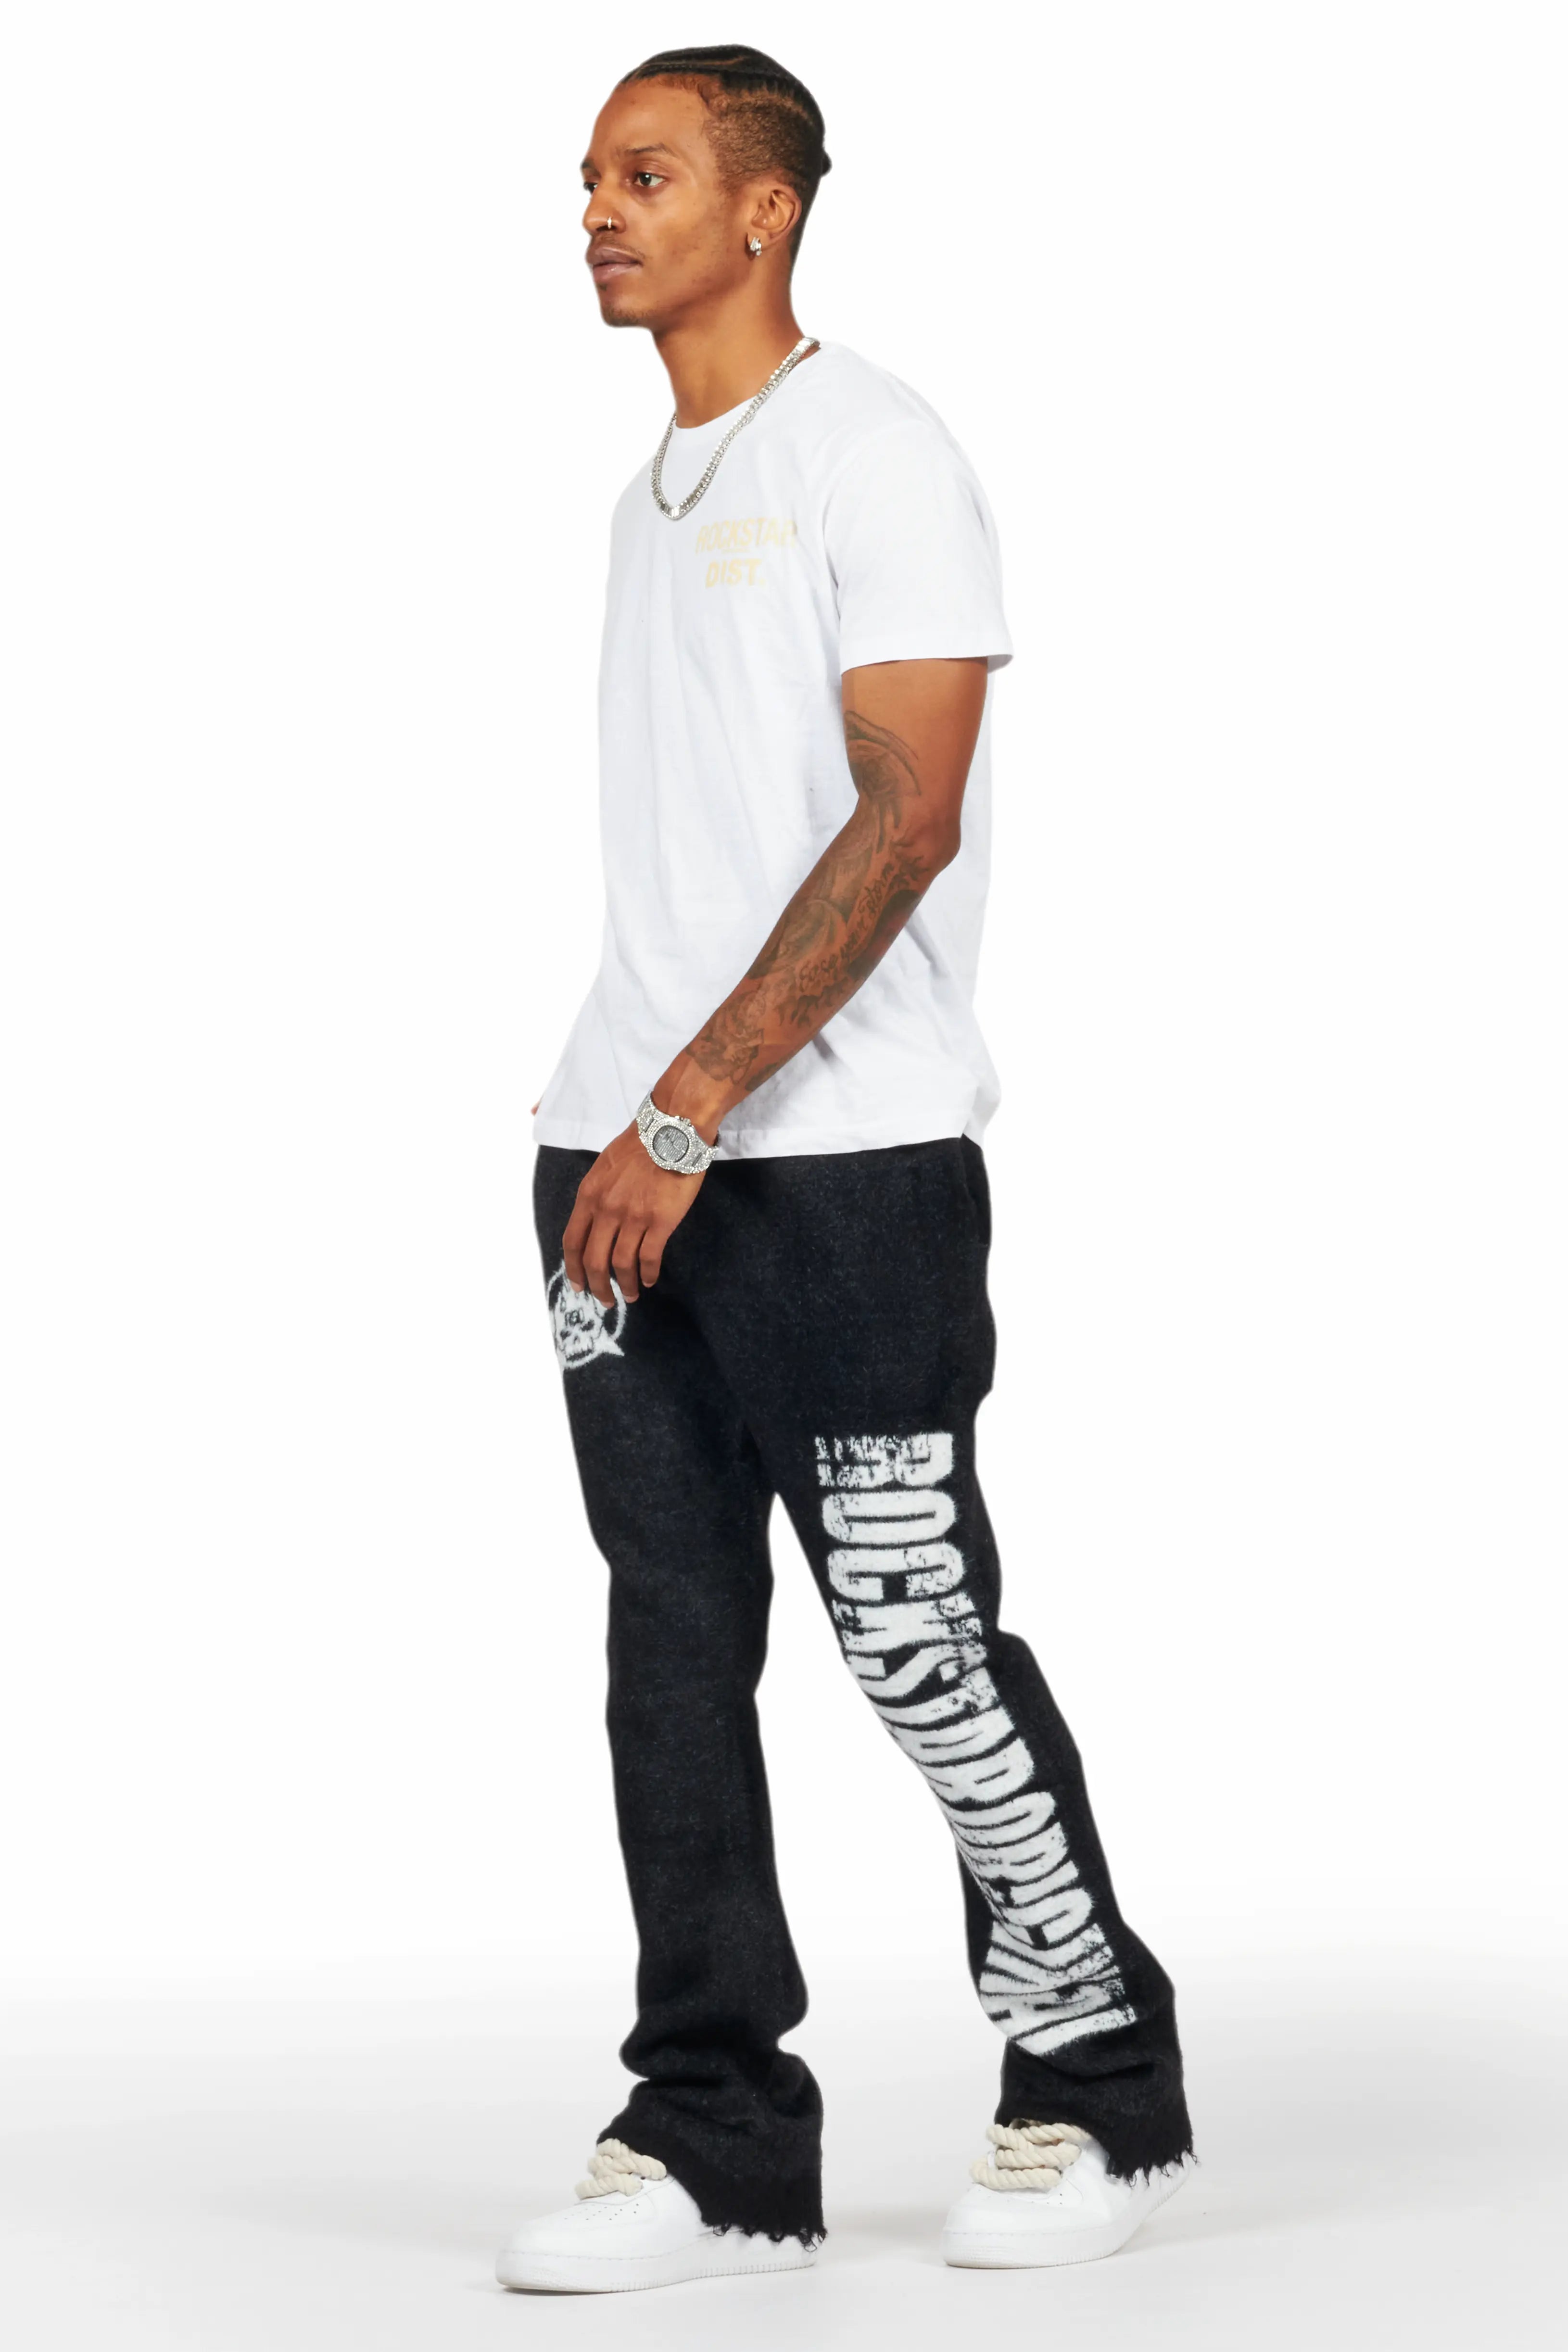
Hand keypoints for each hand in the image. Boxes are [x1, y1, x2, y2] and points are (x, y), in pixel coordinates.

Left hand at [562, 1121, 707, 1305]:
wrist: (672, 1130)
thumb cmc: (640, 1145)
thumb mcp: (605, 1168)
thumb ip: (597, 1196)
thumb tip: (595, 1223)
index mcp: (589, 1195)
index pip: (572, 1241)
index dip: (573, 1268)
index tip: (579, 1285)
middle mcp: (606, 1209)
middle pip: (594, 1260)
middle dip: (597, 1286)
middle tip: (604, 1300)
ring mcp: (633, 1216)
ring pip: (621, 1264)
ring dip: (624, 1285)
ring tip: (629, 1295)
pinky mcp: (660, 1221)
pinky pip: (649, 1258)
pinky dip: (647, 1274)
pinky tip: (649, 1280)